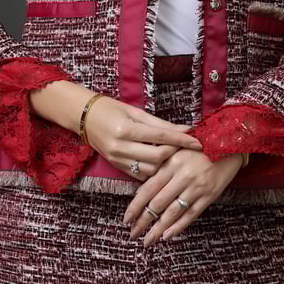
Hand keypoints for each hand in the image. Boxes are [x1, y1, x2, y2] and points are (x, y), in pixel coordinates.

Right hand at [82, 96, 203, 178]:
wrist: (85, 117)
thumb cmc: (112, 109)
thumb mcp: (136, 112)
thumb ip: (160, 124)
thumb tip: (185, 129)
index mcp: (127, 129)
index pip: (161, 137)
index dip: (181, 140)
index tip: (198, 142)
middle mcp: (121, 147)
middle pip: (157, 157)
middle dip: (174, 153)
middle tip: (185, 147)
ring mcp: (118, 159)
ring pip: (150, 170)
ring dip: (164, 163)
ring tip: (173, 153)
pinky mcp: (116, 166)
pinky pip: (140, 174)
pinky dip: (152, 169)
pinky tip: (159, 161)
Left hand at [123, 147, 247, 245]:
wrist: (229, 145)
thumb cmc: (199, 146)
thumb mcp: (177, 149)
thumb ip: (161, 164)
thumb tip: (141, 185)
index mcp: (171, 163)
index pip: (148, 188)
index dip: (135, 206)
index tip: (126, 219)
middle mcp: (182, 176)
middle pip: (157, 203)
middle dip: (143, 221)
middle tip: (132, 234)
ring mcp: (196, 187)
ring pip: (172, 212)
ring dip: (158, 229)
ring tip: (147, 240)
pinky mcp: (208, 196)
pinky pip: (190, 215)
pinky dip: (178, 227)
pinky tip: (167, 236)